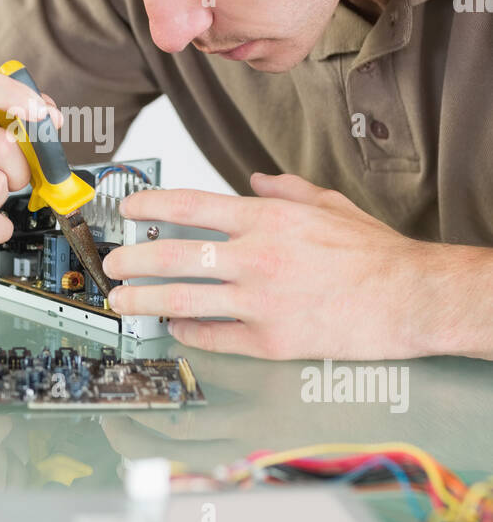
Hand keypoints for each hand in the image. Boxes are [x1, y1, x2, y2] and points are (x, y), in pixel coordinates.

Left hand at [101, 172, 441, 359]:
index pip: (190, 206)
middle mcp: (256, 258)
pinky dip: (189, 332)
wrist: (410, 297)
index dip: (149, 206)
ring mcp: (260, 302)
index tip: (128, 210)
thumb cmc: (374, 252)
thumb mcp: (328, 204)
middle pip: (173, 256)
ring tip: (122, 301)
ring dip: (145, 301)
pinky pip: (216, 337)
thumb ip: (286, 190)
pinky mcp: (271, 341)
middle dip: (133, 260)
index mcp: (267, 219)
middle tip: (112, 264)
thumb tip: (256, 180)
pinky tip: (174, 328)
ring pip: (183, 301)